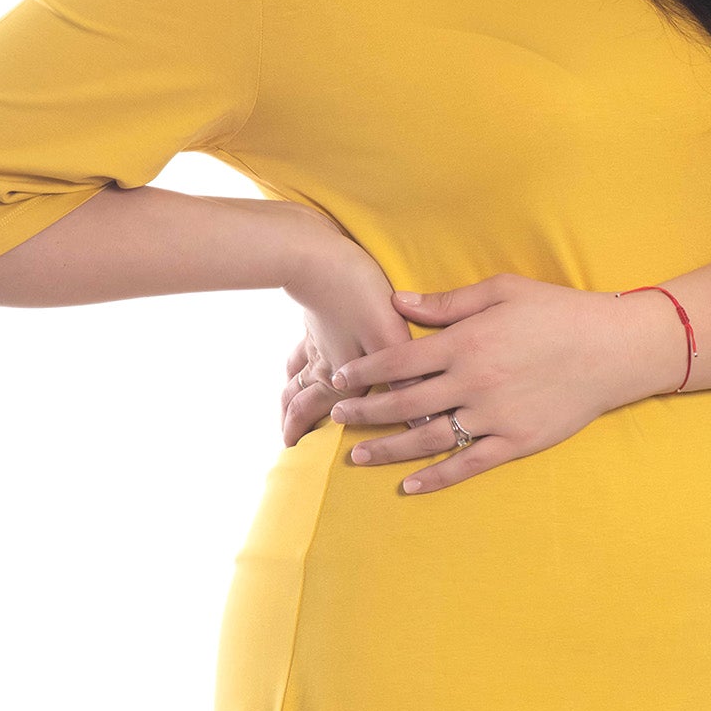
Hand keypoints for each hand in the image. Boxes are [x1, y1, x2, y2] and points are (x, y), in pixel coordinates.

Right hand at [278, 213, 435, 447]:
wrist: (316, 254)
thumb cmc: (355, 294)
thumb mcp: (388, 335)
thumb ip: (405, 377)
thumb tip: (426, 416)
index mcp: (343, 375)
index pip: (327, 414)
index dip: (313, 434)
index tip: (300, 456)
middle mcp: (326, 364)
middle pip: (305, 401)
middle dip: (296, 424)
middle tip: (288, 444)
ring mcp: (316, 341)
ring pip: (297, 378)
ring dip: (290, 399)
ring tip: (284, 412)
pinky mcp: (313, 319)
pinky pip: (299, 352)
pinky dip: (293, 366)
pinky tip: (292, 367)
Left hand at [325, 272, 673, 493]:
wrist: (614, 348)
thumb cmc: (558, 311)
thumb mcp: (501, 290)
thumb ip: (447, 302)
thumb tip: (397, 301)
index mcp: (466, 343)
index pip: (399, 360)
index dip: (365, 370)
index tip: (340, 377)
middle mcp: (474, 382)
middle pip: (405, 403)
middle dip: (366, 410)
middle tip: (337, 416)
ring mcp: (495, 416)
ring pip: (428, 438)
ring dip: (388, 450)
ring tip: (358, 456)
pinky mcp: (517, 442)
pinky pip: (468, 464)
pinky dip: (437, 477)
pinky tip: (409, 486)